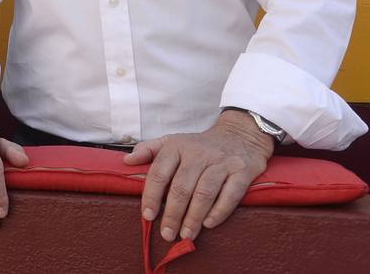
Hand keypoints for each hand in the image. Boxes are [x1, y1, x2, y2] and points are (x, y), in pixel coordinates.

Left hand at [127, 111, 273, 241]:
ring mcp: (221, 163)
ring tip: (186, 235)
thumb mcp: (172, 141)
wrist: (239, 135)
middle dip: (173, 214)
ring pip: (204, 193)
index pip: (159, 173)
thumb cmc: (199, 144)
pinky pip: (230, 194)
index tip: (148, 216)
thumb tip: (127, 160)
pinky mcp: (242, 171)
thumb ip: (149, 150)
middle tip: (167, 234)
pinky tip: (209, 224)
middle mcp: (198, 154)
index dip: (152, 196)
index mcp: (176, 146)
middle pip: (181, 187)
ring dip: (194, 217)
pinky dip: (219, 211)